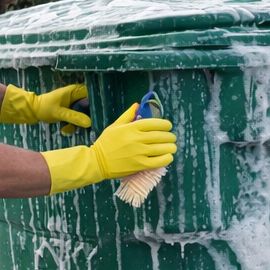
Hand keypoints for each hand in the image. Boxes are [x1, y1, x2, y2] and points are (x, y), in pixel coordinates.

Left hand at [0, 83, 92, 133]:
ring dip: (78, 124)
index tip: (99, 114)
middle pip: (90, 106)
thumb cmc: (44, 107)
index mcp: (75, 91)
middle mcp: (76, 96)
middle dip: (88, 117)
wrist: (32, 111)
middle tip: (86, 127)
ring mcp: (73, 104)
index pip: (92, 94)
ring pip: (84, 114)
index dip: (97, 103)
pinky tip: (64, 130)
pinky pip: (77, 118)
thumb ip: (74, 117)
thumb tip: (89, 123)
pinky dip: (72, 125)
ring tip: (68, 129)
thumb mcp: (59, 113)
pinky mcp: (70, 111)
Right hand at [40, 103, 176, 194]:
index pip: (154, 123)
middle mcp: (137, 139)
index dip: (165, 124)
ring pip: (162, 148)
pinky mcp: (140, 165)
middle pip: (161, 136)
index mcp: (132, 127)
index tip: (168, 126)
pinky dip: (166, 158)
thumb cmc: (106, 143)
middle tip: (172, 138)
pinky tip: (168, 157)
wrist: (97, 162)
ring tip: (172, 147)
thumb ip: (128, 115)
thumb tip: (137, 105)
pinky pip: (159, 161)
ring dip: (171, 147)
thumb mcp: (115, 125)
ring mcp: (139, 152)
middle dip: (170, 136)